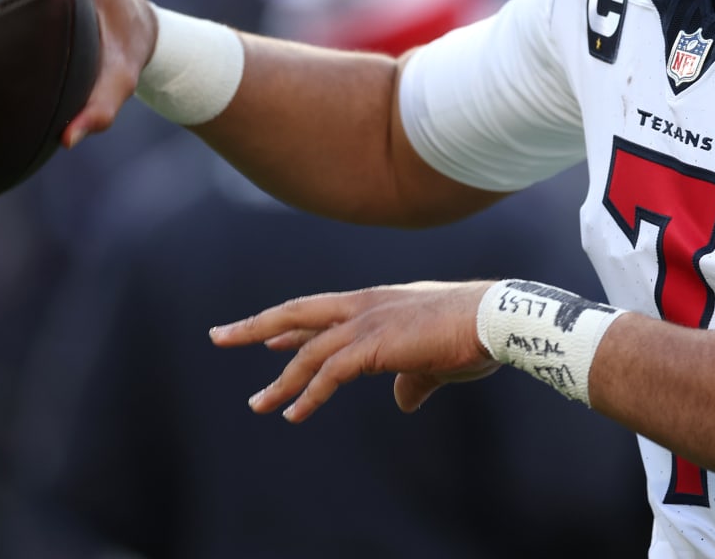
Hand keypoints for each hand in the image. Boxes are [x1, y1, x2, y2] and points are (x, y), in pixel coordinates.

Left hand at [210, 280, 500, 418]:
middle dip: (257, 326)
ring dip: (280, 380)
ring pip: (308, 351)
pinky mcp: (371, 346)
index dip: (294, 325)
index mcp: (379, 302)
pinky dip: (308, 394)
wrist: (493, 318)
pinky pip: (328, 373)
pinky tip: (294, 413)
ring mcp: (366, 323)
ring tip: (259, 404)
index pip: (324, 310)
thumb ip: (412, 379)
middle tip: (221, 335)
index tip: (268, 335)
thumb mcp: (435, 357)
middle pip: (298, 312)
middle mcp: (365, 306)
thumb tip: (402, 401)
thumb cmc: (472, 333)